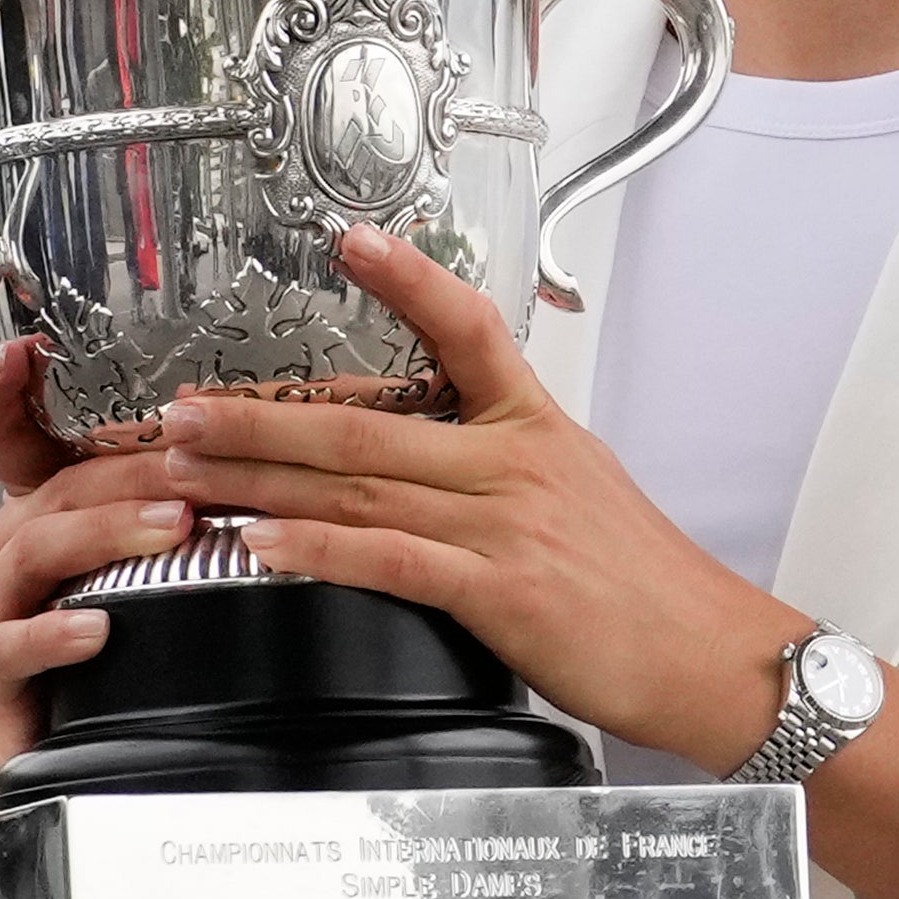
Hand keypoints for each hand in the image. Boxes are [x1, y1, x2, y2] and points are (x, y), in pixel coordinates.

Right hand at [0, 337, 198, 812]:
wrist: (70, 752)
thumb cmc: (120, 644)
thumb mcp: (149, 561)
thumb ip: (184, 498)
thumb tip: (258, 444)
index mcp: (42, 506)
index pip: (5, 431)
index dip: (1, 386)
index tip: (23, 349)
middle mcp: (10, 547)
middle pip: (55, 486)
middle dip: (126, 467)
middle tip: (196, 460)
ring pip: (37, 551)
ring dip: (107, 532)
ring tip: (172, 528)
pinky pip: (12, 644)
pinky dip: (55, 633)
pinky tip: (98, 630)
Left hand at [169, 231, 898, 898]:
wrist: (715, 659)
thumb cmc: (649, 592)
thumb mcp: (585, 494)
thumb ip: (506, 467)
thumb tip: (433, 461)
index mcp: (537, 430)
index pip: (471, 327)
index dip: (410, 278)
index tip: (351, 239)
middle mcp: (515, 464)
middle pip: (369, 419)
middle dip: (261, 415)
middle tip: (183, 408)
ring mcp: (505, 524)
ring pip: (361, 486)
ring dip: (261, 478)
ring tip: (189, 472)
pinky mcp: (501, 590)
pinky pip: (390, 559)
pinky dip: (317, 549)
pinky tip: (262, 545)